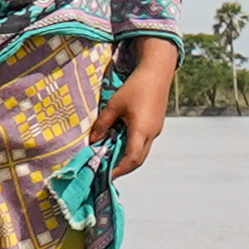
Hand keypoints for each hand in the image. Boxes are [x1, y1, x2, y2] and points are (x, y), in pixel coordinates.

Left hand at [93, 40, 177, 174]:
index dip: (118, 170)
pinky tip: (121, 141)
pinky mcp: (156, 125)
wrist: (157, 72)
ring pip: (142, 152)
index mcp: (141, 131)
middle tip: (106, 171)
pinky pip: (144, 142)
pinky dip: (132, 147)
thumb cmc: (135, 87)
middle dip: (122, 168)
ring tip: (111, 157)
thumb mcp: (114, 105)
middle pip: (138, 160)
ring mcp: (155, 130)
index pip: (131, 159)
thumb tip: (92, 141)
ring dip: (127, 158)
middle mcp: (151, 134)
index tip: (105, 175)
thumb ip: (102, 124)